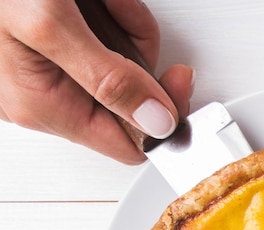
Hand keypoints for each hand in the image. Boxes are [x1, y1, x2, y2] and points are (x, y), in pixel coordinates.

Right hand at [0, 0, 193, 163]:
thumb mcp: (50, 24)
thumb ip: (110, 79)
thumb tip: (157, 123)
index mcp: (45, 105)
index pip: (129, 143)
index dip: (162, 117)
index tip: (179, 80)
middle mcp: (46, 94)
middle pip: (127, 99)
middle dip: (136, 54)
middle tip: (120, 15)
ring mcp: (45, 66)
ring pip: (117, 64)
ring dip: (121, 25)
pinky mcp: (47, 40)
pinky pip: (99, 39)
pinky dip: (107, 10)